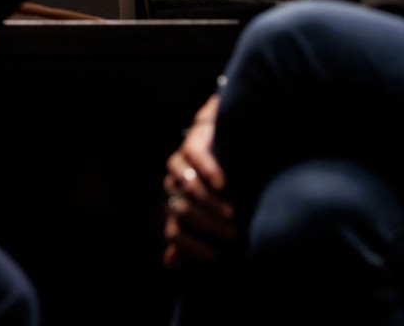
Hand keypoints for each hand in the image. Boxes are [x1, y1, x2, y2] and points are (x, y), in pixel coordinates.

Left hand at [162, 93, 236, 269]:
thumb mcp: (204, 212)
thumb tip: (171, 264)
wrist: (214, 140)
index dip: (192, 247)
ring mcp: (179, 163)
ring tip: (231, 214)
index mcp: (173, 205)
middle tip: (232, 233)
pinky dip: (209, 172)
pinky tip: (222, 184)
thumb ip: (190, 234)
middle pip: (183, 211)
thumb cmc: (212, 184)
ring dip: (210, 203)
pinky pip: (195, 158)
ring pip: (188, 186)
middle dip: (207, 225)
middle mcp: (172, 186)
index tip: (217, 256)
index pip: (174, 233)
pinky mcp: (191, 144)